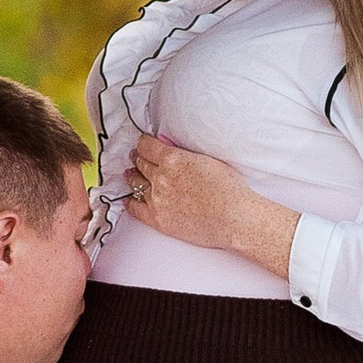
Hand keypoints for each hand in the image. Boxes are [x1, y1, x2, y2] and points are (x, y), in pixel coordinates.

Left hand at [127, 134, 297, 274]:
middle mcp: (160, 177)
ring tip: (131, 175)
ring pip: (137, 184)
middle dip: (138, 159)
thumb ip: (186, 153)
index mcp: (173, 159)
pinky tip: (128, 200)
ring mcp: (157, 199)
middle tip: (136, 157)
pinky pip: (136, 209)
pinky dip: (130, 203)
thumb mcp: (208, 159)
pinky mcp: (158, 219)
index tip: (143, 144)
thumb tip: (172, 148)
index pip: (147, 146)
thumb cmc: (228, 189)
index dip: (143, 143)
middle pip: (141, 164)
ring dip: (133, 177)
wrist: (233, 218)